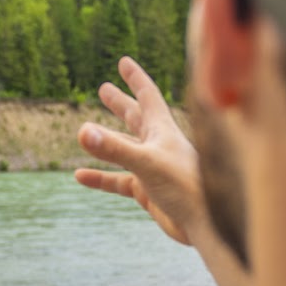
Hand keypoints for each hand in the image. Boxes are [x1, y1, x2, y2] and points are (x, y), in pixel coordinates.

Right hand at [76, 57, 205, 245]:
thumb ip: (114, 148)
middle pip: (136, 118)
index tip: (123, 61)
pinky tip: (81, 176)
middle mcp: (158, 145)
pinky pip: (118, 181)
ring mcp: (153, 168)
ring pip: (124, 149)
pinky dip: (100, 178)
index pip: (148, 95)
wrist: (205, 223)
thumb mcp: (146, 163)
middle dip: (120, 103)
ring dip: (107, 140)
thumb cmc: (186, 187)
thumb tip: (83, 132)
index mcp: (163, 130)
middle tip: (104, 89)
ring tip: (84, 132)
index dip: (136, 78)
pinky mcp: (148, 190)